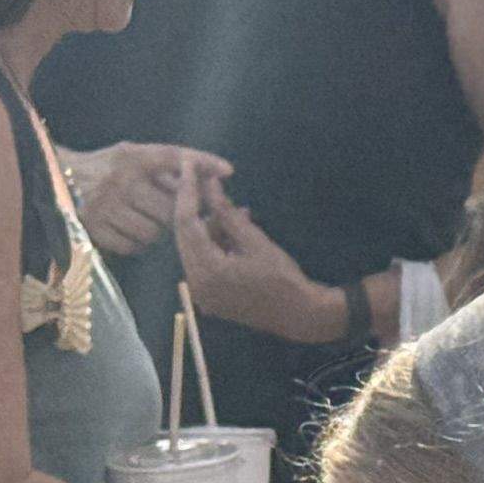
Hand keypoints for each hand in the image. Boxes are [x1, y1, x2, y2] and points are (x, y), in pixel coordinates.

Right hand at [67, 141, 229, 256]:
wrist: (53, 178)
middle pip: (171, 207)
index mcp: (131, 156)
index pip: (174, 156)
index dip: (202, 162)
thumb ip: (163, 166)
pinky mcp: (94, 228)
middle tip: (174, 214)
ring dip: (156, 232)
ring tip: (145, 221)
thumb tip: (210, 176)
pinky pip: (133, 246)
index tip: (228, 170)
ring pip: (154, 232)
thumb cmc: (104, 168)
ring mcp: (106, 205)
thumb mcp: (130, 156)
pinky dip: (137, 244)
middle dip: (177, 214)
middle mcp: (120, 178)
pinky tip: (130, 232)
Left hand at [166, 169, 343, 343]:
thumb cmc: (283, 279)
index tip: (188, 166)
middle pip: (184, 235)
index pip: (187, 223)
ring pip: (193, 247)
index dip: (188, 191)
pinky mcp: (207, 295)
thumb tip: (209, 183)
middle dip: (194, 206)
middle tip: (204, 181)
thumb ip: (228, 212)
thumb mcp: (256, 240)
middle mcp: (196, 284)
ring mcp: (200, 292)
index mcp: (208, 271)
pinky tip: (234, 231)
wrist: (299, 317)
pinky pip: (201, 261)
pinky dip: (213, 243)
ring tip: (237, 211)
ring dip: (208, 226)